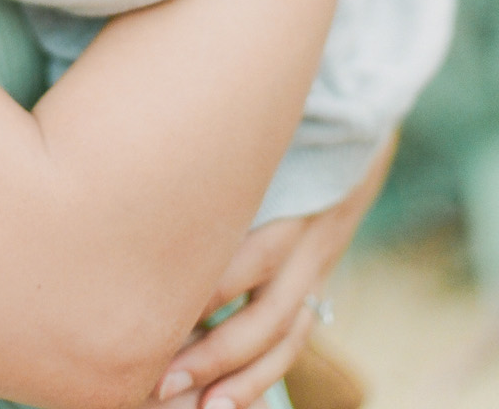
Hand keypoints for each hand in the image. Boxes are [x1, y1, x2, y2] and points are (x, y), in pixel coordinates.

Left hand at [156, 139, 394, 408]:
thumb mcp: (262, 126)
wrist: (358, 118)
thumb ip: (212, 144)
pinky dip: (268, 368)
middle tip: (160, 382)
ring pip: (286, 334)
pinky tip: (234, 394)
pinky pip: (298, 332)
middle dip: (215, 352)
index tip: (156, 319)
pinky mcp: (320, 273)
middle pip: (267, 312)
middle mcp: (311, 238)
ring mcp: (320, 261)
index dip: (207, 292)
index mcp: (295, 197)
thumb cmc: (288, 118)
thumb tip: (140, 128)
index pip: (251, 257)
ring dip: (246, 377)